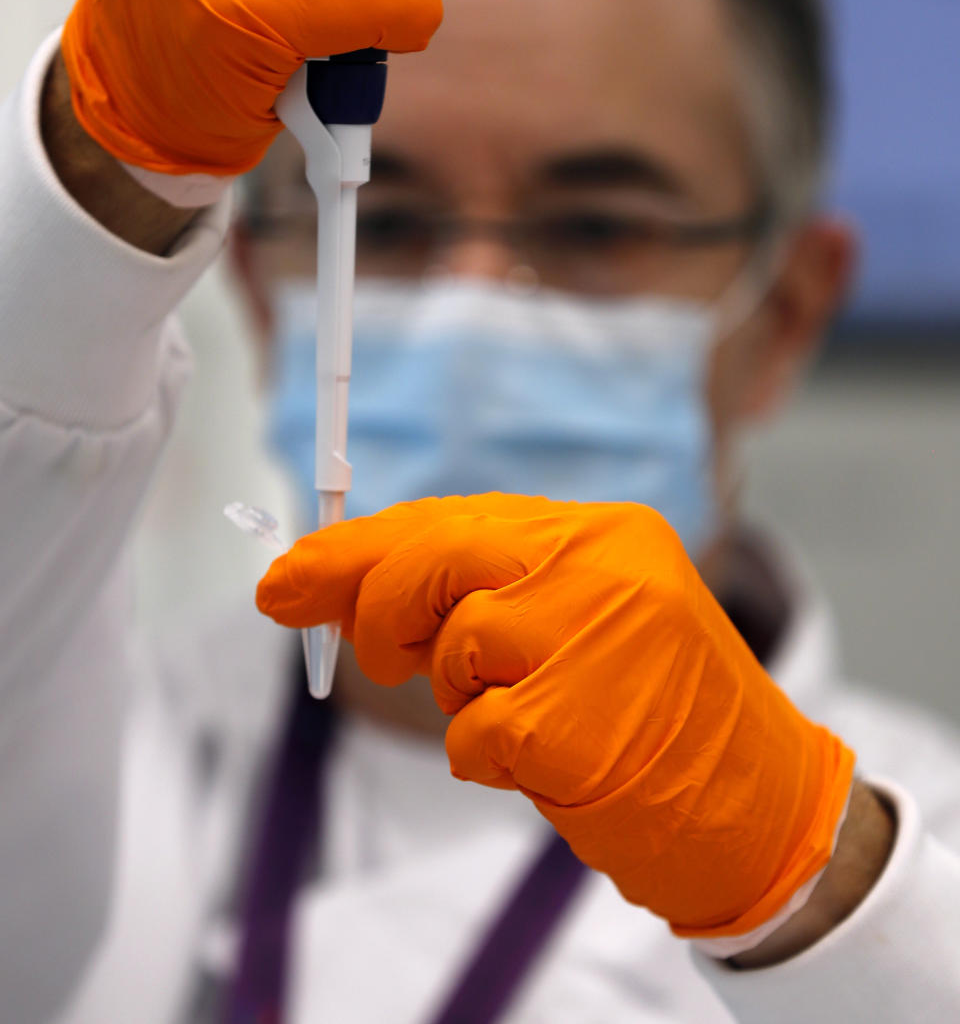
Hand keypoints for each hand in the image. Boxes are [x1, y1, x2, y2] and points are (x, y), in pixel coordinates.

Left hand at [256, 493, 854, 941]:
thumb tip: (343, 587)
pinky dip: (485, 756)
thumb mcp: (584, 624)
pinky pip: (471, 731)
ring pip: (454, 643)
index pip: (454, 516)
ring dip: (463, 696)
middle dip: (378, 604)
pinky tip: (547, 764)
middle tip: (374, 652)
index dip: (360, 547)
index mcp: (605, 531)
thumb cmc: (661, 719)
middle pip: (437, 554)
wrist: (770, 812)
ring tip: (527, 718)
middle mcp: (604, 564)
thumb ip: (485, 591)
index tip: (290, 576)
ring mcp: (594, 636)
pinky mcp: (574, 721)